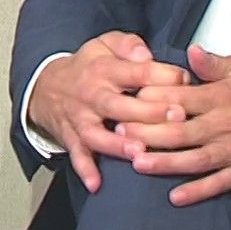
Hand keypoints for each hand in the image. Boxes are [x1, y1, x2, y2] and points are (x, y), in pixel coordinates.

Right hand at [27, 33, 190, 193]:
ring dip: (116, 145)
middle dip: (147, 112)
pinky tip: (97, 184)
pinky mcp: (71, 138)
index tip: (184, 81)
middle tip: (176, 116)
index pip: (135, 71)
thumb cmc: (87, 67)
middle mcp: (91, 94)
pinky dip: (85, 170)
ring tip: (139, 152)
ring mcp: (80, 118)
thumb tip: (146, 54)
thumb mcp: (104, 44)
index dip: (161, 75)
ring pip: (97, 134)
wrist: (46, 86)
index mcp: (104, 69)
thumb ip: (128, 45)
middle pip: (118, 105)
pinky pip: (77, 155)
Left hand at [118, 47, 230, 205]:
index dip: (155, 99)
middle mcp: (224, 126)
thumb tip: (190, 50)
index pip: (182, 98)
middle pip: (181, 131)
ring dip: (165, 163)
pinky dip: (197, 192)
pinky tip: (175, 197)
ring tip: (137, 163)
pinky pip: (217, 184)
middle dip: (149, 134)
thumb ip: (214, 64)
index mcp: (221, 98)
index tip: (130, 99)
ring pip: (194, 160)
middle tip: (121, 133)